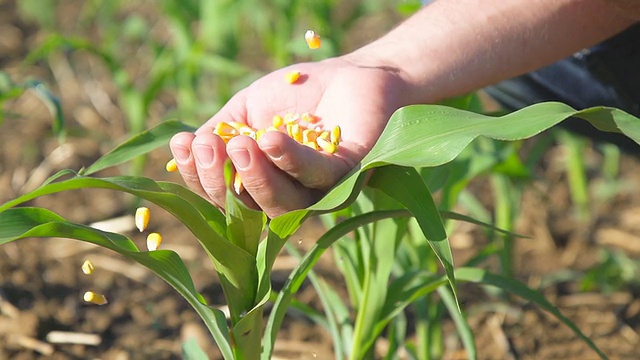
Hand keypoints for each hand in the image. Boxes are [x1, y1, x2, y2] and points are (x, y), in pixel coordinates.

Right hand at [169, 56, 406, 217]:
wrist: (345, 74)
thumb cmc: (294, 95)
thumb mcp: (246, 109)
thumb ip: (220, 131)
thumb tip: (188, 149)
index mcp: (260, 186)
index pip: (222, 196)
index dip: (199, 177)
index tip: (183, 145)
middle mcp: (288, 198)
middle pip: (247, 210)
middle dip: (222, 180)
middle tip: (208, 146)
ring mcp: (319, 192)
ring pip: (282, 204)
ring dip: (256, 177)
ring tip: (240, 144)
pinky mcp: (348, 173)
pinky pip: (316, 175)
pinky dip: (290, 159)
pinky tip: (271, 139)